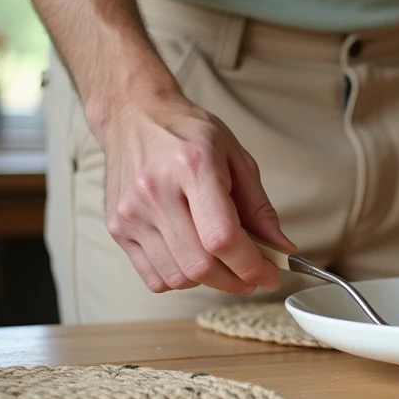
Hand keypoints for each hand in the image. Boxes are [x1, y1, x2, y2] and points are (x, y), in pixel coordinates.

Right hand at [98, 94, 295, 295]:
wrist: (134, 116)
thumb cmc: (189, 133)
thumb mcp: (236, 157)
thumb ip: (260, 206)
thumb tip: (281, 248)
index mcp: (193, 167)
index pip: (222, 238)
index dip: (250, 266)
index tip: (269, 275)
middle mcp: (156, 192)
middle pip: (200, 265)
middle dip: (235, 281)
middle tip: (253, 278)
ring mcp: (131, 213)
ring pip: (177, 278)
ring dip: (209, 282)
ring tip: (224, 265)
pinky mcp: (117, 228)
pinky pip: (153, 277)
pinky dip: (180, 279)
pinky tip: (193, 259)